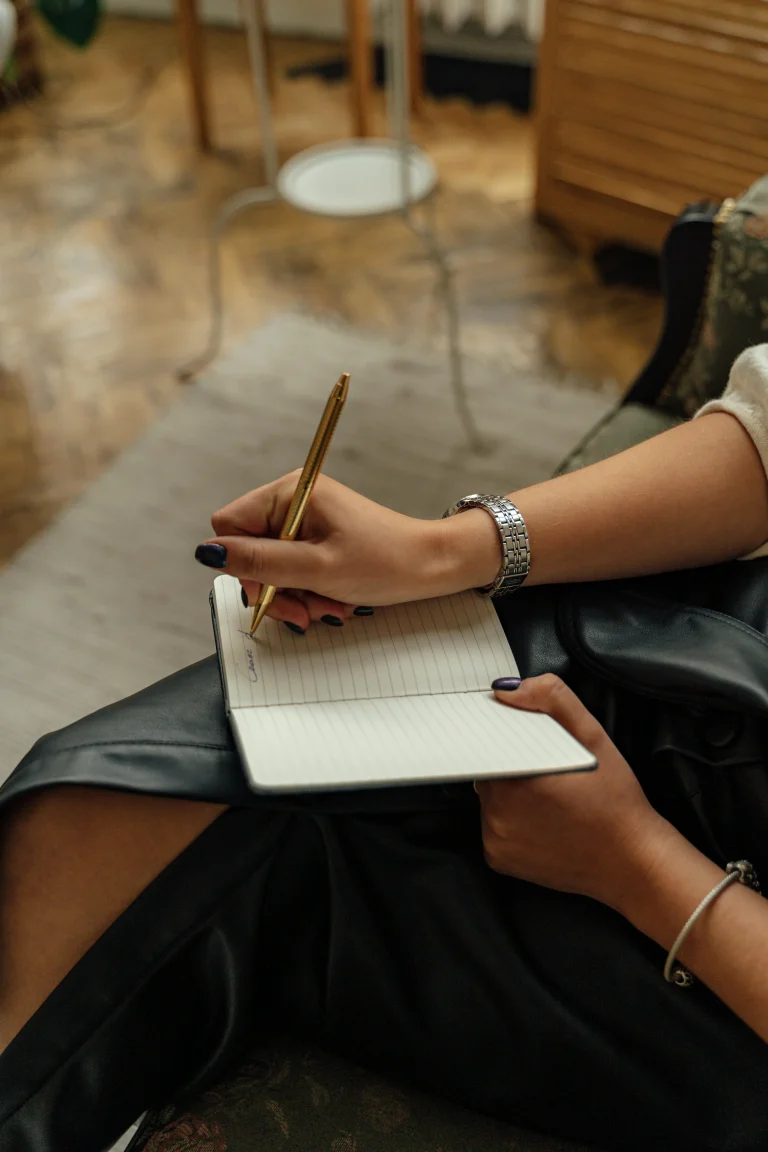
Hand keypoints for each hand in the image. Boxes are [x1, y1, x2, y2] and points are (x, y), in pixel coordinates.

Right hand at [197, 473, 501, 629]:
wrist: (434, 566)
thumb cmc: (385, 561)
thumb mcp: (317, 568)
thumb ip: (260, 562)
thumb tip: (209, 553)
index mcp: (290, 492)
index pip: (229, 526)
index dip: (242, 564)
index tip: (272, 591)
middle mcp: (294, 500)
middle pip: (250, 551)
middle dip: (274, 588)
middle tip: (304, 611)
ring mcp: (307, 520)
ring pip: (272, 567)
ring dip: (295, 595)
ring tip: (327, 607)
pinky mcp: (320, 538)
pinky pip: (295, 569)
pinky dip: (309, 591)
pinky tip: (333, 601)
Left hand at [476, 675, 675, 909]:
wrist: (631, 863)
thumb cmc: (616, 801)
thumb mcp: (594, 738)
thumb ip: (553, 701)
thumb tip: (507, 690)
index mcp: (517, 777)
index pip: (490, 743)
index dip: (508, 740)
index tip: (531, 745)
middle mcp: (498, 812)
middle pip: (488, 770)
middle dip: (511, 765)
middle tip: (548, 773)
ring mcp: (495, 839)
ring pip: (489, 798)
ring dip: (509, 793)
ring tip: (547, 798)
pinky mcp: (498, 859)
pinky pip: (493, 828)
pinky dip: (510, 822)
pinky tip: (542, 822)